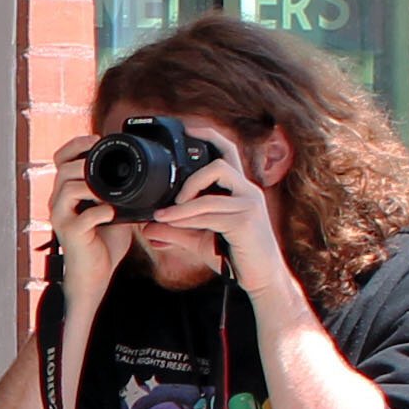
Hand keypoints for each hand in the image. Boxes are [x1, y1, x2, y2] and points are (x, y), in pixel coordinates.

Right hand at [46, 144, 136, 308]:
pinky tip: (113, 214)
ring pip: (68, 189)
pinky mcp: (70, 233)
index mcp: (67, 191)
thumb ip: (121, 190)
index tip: (97, 140)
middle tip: (108, 166)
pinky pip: (84, 217)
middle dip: (86, 162)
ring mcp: (62, 217)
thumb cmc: (104, 241)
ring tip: (112, 192)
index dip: (76, 145)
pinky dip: (101, 212)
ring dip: (93, 186)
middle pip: (63, 169)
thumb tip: (146, 171)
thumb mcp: (115, 208)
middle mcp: (59, 201)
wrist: (95, 273)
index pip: (61, 158)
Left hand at [148, 126, 295, 296]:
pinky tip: (168, 220)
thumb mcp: (200, 239)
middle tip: (171, 196)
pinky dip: (185, 216)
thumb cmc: (234, 255)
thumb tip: (147, 225)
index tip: (185, 129)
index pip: (227, 152)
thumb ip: (176, 229)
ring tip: (162, 213)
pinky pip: (209, 212)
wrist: (261, 279)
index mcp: (239, 189)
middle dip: (191, 173)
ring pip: (210, 188)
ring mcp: (249, 204)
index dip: (208, 136)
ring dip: (181, 201)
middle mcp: (247, 190)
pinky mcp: (245, 221)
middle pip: (220, 161)